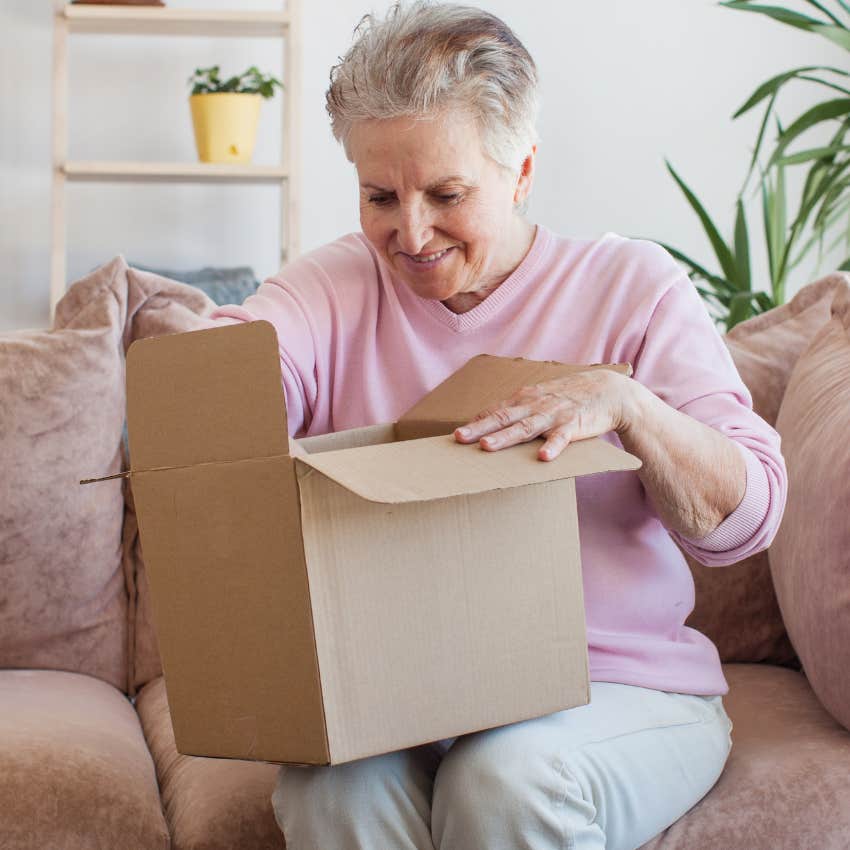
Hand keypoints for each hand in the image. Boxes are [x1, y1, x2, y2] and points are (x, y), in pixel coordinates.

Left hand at [454, 369, 633, 460]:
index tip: (455, 435)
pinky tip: (543, 458)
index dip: (476, 422)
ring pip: (526, 428)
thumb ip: (517, 410)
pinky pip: (561, 438)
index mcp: (525, 400)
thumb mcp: (539, 398)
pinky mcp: (573, 425)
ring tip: (487, 447)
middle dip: (479, 429)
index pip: (496, 411)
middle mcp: (535, 406)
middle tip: (459, 438)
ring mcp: (553, 415)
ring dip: (505, 437)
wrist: (607, 390)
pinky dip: (552, 447)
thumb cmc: (567, 397)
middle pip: (503, 418)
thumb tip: (489, 422)